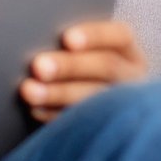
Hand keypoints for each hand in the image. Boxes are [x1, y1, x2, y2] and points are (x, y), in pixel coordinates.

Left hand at [21, 20, 147, 122]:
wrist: (102, 111)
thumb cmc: (82, 64)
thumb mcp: (88, 50)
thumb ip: (72, 43)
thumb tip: (40, 34)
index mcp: (128, 51)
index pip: (120, 36)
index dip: (94, 36)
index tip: (67, 39)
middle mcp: (131, 77)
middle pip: (106, 67)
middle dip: (70, 66)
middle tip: (39, 66)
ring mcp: (123, 105)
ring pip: (94, 98)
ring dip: (59, 93)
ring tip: (29, 90)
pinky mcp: (107, 126)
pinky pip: (83, 122)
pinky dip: (56, 115)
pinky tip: (36, 109)